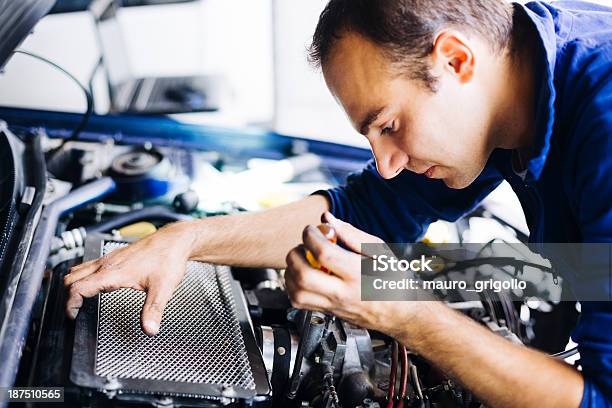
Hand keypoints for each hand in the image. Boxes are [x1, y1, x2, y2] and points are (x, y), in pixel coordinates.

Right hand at [64, 221, 194, 335]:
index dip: (70, 304)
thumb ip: (154, 310)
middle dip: (67, 295)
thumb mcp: (163, 289)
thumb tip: (150, 329)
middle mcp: (107, 264)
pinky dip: (84, 276)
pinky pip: (90, 265)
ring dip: (74, 284)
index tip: (72, 315)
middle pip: (72, 278)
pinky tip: (95, 284)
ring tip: (79, 300)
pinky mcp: (115, 256)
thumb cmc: (168, 259)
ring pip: (79, 269)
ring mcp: (110, 258)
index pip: (78, 287)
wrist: (175, 240)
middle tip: (73, 311)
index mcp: (113, 273)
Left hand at [285, 212, 409, 333]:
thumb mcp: (380, 252)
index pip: (324, 254)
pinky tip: (303, 275)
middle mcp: (344, 293)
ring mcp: (334, 305)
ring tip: (302, 260)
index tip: (311, 230)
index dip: (311, 236)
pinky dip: (293, 286)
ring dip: (290, 272)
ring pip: (297, 293)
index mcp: (358, 274)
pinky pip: (299, 303)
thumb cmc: (393, 280)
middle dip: (295, 255)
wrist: (401, 312)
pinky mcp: (328, 312)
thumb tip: (328, 219)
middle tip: (302, 246)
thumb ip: (352, 234)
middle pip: (304, 276)